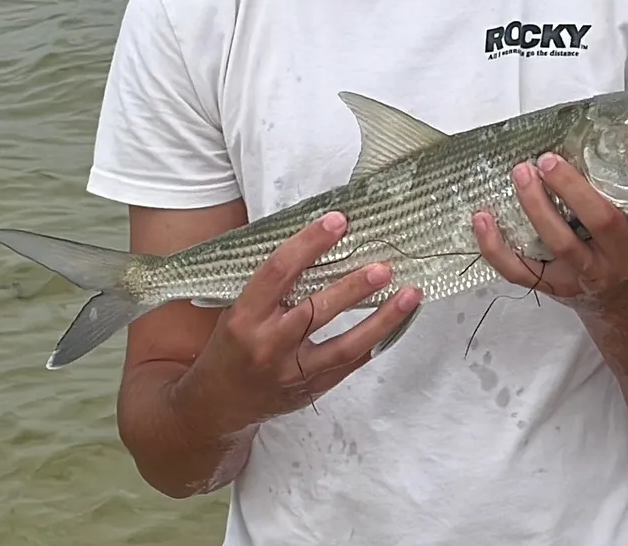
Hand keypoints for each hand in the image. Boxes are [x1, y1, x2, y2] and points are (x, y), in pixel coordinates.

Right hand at [177, 211, 421, 429]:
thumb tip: (320, 243)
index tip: (338, 222)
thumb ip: (273, 286)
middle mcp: (269, 344)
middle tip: (384, 266)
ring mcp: (293, 372)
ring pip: (345, 345)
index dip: (309, 243)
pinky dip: (373, 341)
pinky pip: (350, 364)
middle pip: (317, 309)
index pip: (279, 271)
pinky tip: (395, 321)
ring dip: (382, 319)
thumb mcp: (237, 310)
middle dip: (354, 286)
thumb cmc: (230, 346)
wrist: (218, 405)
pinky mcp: (312, 390)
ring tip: (409, 295)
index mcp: (245, 316)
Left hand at [472, 143, 627, 307]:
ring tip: (520, 173)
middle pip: (603, 223)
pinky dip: (497, 247)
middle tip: (548, 159)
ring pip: (561, 244)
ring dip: (536, 207)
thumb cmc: (626, 241)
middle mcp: (625, 255)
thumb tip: (594, 126)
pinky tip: (483, 218)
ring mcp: (590, 274)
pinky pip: (522, 271)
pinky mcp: (556, 287)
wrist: (622, 300)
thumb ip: (625, 182)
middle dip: (573, 189)